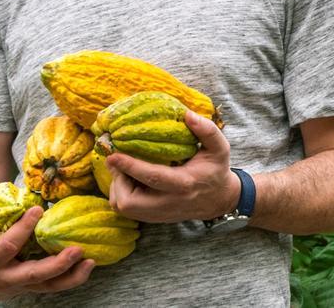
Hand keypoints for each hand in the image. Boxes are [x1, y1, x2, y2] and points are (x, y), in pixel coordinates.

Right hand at [0, 199, 94, 300]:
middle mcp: (4, 278)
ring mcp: (19, 285)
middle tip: (75, 249)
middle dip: (55, 264)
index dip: (22, 229)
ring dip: (70, 276)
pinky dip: (71, 279)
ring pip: (47, 286)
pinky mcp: (30, 287)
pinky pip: (52, 286)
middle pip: (32, 275)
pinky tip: (88, 266)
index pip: (7, 247)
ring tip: (90, 261)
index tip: (37, 209)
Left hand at [107, 110, 240, 222]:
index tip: (113, 154)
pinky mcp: (154, 218)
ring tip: (124, 169)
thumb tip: (187, 114)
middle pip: (129, 203)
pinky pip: (128, 210)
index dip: (130, 166)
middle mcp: (169, 202)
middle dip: (117, 181)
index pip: (152, 177)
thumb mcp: (219, 148)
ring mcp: (160, 213)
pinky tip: (131, 179)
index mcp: (184, 184)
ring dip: (118, 188)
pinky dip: (122, 194)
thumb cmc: (215, 170)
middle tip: (117, 161)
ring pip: (124, 208)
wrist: (219, 200)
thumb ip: (206, 130)